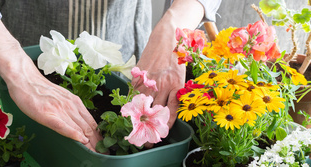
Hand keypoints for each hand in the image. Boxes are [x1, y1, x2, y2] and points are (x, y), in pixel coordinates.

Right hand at [0, 10, 100, 151]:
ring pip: (80, 128)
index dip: (99, 136)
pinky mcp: (47, 113)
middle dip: (97, 143)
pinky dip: (73, 134)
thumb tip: (81, 124)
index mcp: (75, 102)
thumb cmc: (39, 90)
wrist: (24, 78)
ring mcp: (60, 109)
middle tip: (104, 154)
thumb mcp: (61, 97)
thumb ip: (71, 109)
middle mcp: (70, 105)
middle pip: (88, 128)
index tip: (104, 147)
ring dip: (90, 143)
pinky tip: (80, 141)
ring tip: (96, 153)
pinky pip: (63, 126)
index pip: (91, 123)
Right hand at [132, 0, 203, 147]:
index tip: (160, 136)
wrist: (168, 38)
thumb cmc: (177, 57)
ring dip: (137, 117)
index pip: (170, 113)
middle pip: (154, 112)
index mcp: (176, 87)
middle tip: (145, 138)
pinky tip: (130, 108)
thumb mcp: (181, 77)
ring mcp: (149, 79)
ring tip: (134, 127)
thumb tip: (165, 112)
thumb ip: (173, 93)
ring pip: (141, 103)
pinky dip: (131, 101)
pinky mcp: (138, 74)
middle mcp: (163, 84)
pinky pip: (133, 92)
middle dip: (149, 127)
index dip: (165, 127)